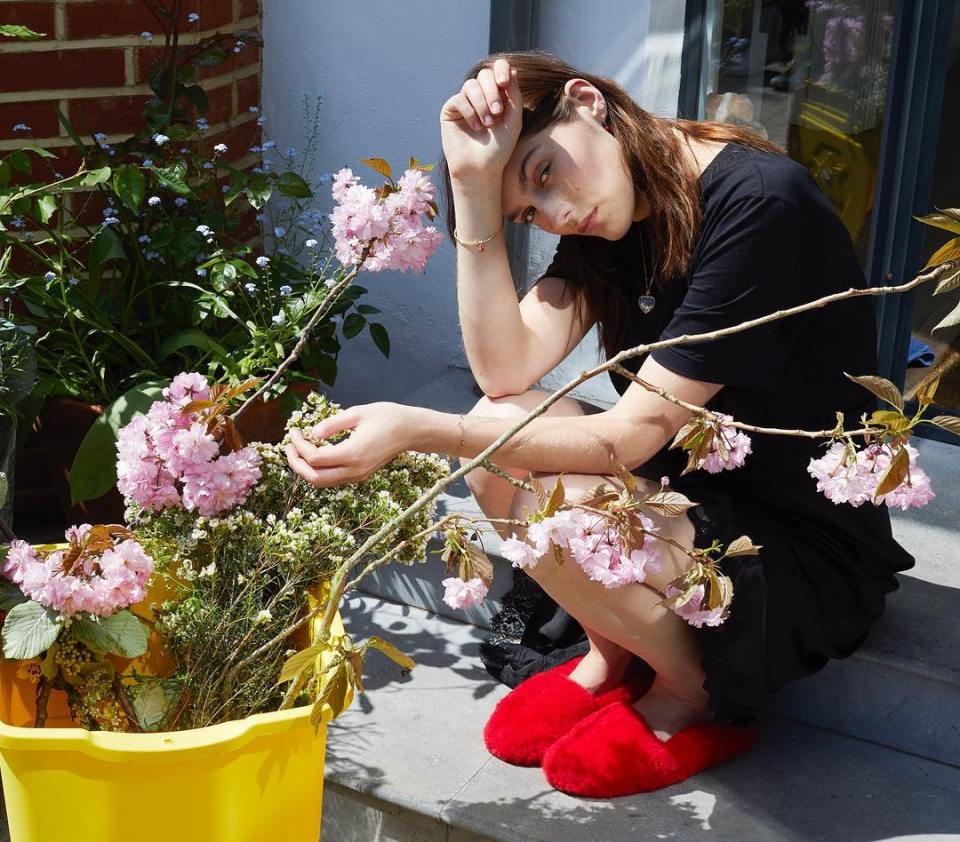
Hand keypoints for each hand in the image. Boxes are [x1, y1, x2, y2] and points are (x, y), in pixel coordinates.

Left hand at [285, 402, 415, 487]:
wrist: (410, 431)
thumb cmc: (386, 417)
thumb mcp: (357, 413)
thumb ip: (332, 424)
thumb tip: (312, 433)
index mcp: (353, 453)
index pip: (315, 458)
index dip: (299, 446)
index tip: (295, 431)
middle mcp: (354, 470)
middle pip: (315, 478)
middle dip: (296, 464)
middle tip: (289, 447)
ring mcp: (358, 476)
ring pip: (322, 483)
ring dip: (306, 470)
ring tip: (298, 451)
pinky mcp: (360, 476)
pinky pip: (333, 479)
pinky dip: (319, 470)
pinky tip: (315, 454)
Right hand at [440, 57, 522, 180]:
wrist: (481, 168)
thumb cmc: (499, 148)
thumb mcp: (514, 120)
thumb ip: (515, 95)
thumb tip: (512, 70)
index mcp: (498, 95)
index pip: (498, 70)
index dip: (501, 69)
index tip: (504, 83)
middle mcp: (481, 96)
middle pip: (484, 75)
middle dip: (492, 91)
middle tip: (497, 112)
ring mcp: (465, 102)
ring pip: (471, 85)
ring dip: (482, 104)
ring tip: (487, 124)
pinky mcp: (451, 109)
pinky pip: (459, 98)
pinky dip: (469, 112)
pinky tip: (474, 127)